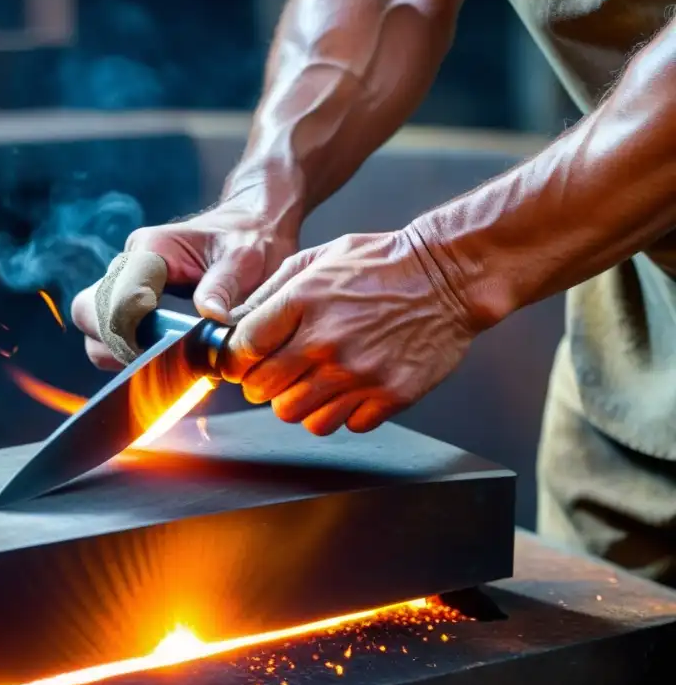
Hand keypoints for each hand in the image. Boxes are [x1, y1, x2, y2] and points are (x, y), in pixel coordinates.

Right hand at [72, 204, 298, 369]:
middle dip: (111, 342)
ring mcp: (126, 284)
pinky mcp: (132, 302)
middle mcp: (129, 265)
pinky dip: (125, 352)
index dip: (128, 331)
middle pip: (87, 310)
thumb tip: (210, 316)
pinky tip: (159, 358)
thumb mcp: (246, 258)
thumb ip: (224, 286)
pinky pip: (111, 333)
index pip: (117, 295)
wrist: (251, 226)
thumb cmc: (249, 237)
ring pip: (93, 326)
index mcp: (151, 248)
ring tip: (159, 363)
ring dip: (117, 351)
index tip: (155, 352)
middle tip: (152, 362)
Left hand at [223, 227, 477, 434]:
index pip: (242, 351)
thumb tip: (234, 322)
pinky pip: (346, 424)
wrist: (449, 276)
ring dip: (301, 403)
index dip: (236, 360)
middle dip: (264, 385)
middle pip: (263, 393)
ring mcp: (359, 373)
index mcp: (302, 303)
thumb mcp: (317, 260)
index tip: (244, 361)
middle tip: (279, 373)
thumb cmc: (382, 264)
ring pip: (299, 417)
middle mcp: (326, 343)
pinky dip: (345, 412)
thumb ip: (271, 293)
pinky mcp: (390, 395)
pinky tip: (353, 387)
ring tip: (317, 382)